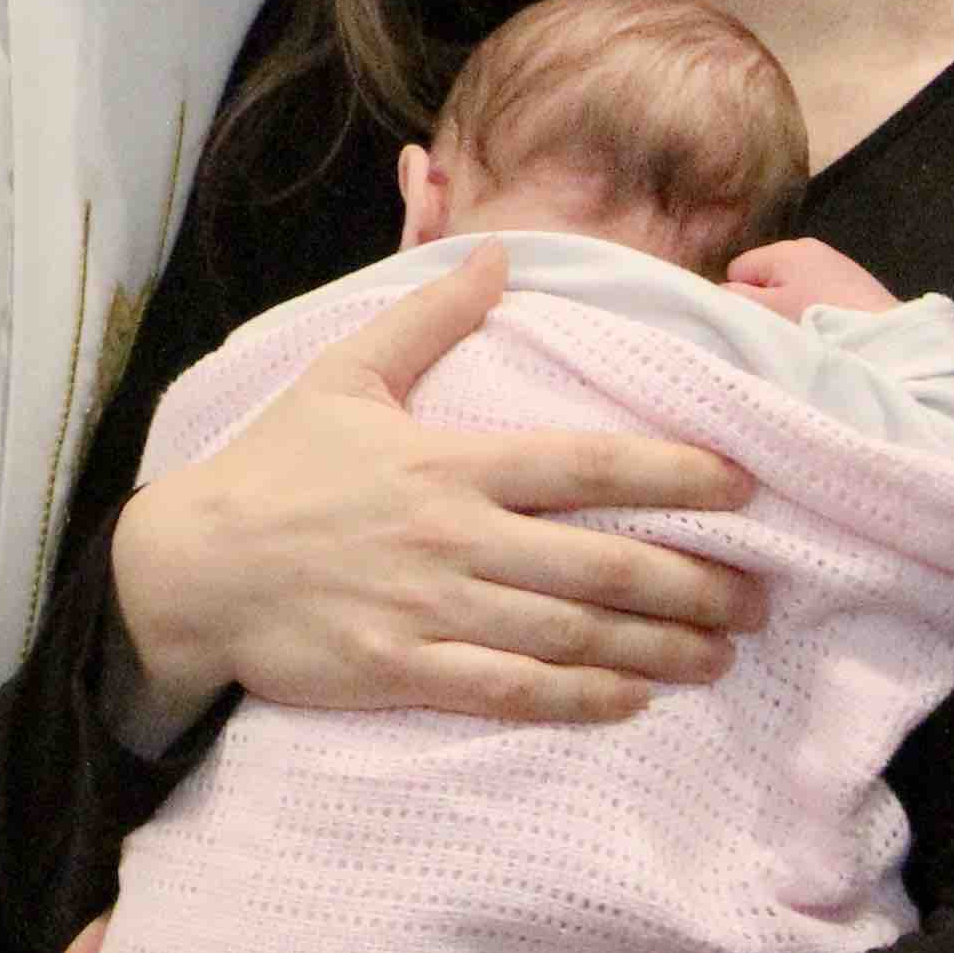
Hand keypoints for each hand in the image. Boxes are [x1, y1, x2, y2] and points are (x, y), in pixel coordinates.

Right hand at [110, 248, 766, 732]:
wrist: (192, 568)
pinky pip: (511, 691)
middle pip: (603, 563)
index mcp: (450, 462)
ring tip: (721, 654)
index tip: (741, 488)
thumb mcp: (343, 374)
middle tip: (761, 598)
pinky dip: (579, 698)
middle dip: (695, 582)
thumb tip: (500, 253)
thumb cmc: (274, 468)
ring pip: (572, 633)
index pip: (585, 465)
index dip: (673, 475)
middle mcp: (456, 538)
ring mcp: (432, 610)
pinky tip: (631, 699)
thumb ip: (429, 316)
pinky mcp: (404, 672)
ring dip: (658, 647)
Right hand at [725, 236, 899, 317]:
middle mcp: (808, 246)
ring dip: (792, 306)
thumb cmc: (818, 322)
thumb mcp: (768, 313)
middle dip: (767, 301)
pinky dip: (817, 308)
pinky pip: (818, 291)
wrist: (886, 336)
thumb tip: (721, 291)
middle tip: (782, 328)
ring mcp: (835, 261)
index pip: (737, 270)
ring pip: (792, 285)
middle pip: (766, 276)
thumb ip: (735, 299)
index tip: (757, 322)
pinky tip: (829, 327)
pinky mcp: (855, 280)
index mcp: (783, 249)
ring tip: (807, 330)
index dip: (740, 298)